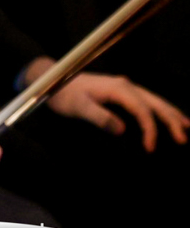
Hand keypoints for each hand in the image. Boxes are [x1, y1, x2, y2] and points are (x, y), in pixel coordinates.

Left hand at [32, 58, 189, 151]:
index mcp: (117, 88)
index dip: (150, 129)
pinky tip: (167, 116)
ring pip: (154, 99)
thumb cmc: (63, 94)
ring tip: (187, 127)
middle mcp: (125, 85)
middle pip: (155, 102)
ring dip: (171, 113)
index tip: (150, 148)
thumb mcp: (77, 107)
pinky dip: (160, 108)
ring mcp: (124, 86)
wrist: (51, 79)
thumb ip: (98, 117)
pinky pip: (146, 100)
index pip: (142, 110)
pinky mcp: (121, 90)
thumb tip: (122, 130)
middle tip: (183, 139)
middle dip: (171, 120)